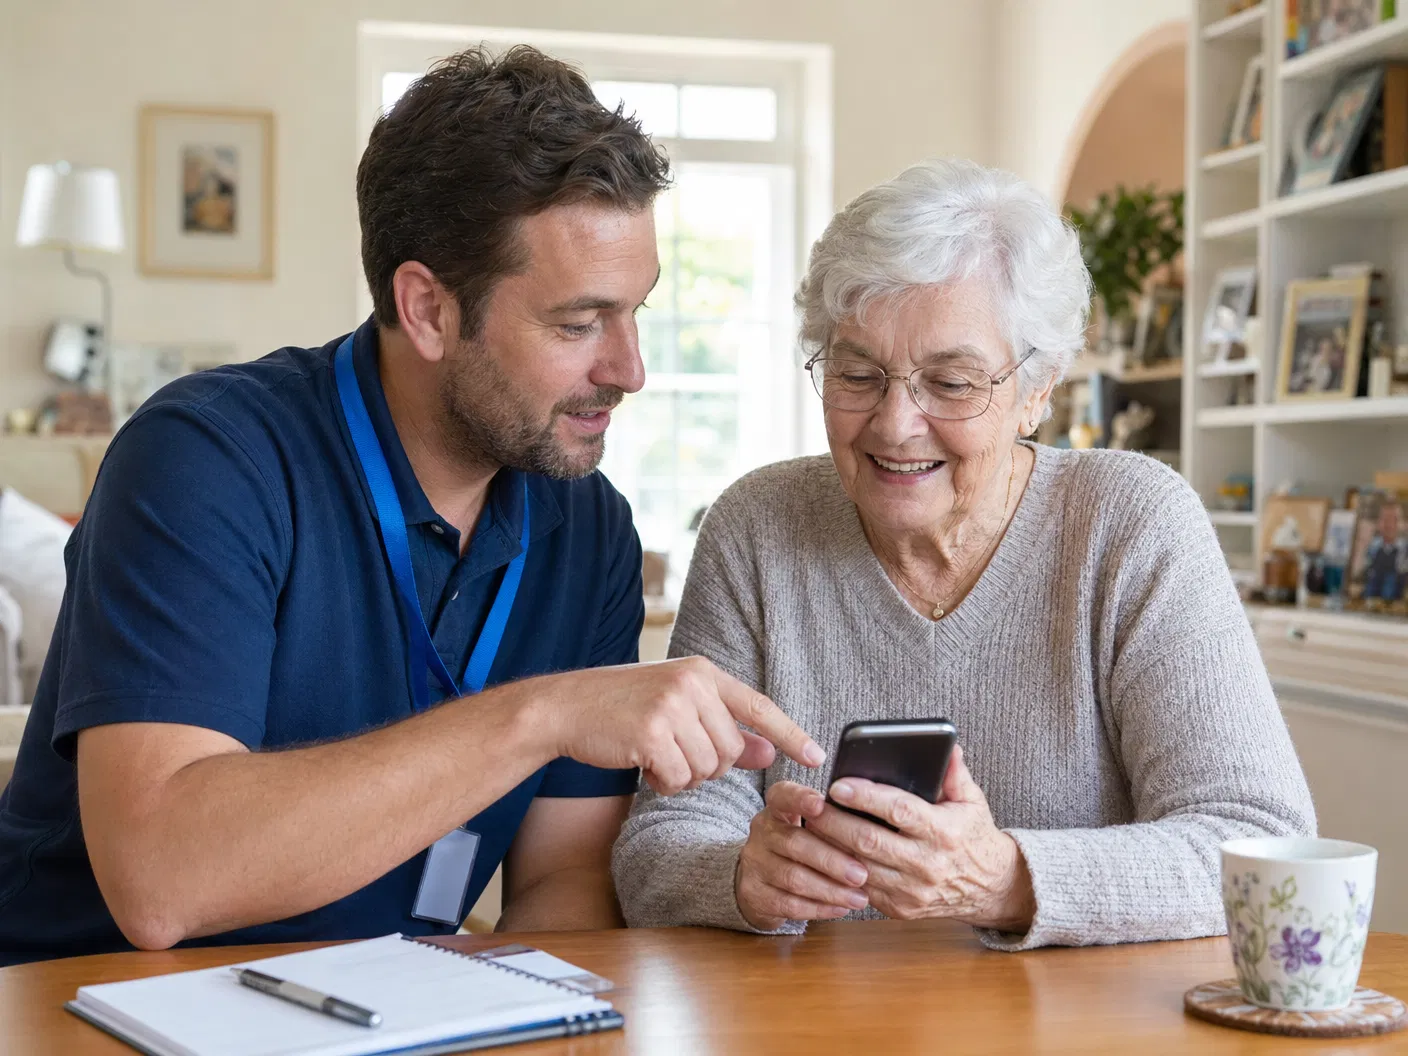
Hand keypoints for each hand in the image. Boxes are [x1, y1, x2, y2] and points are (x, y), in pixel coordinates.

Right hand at [543, 657, 824, 795]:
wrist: (566, 707)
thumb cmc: (622, 709)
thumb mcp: (677, 708)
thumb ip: (724, 728)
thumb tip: (766, 751)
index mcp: (703, 672)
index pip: (758, 706)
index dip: (790, 734)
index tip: (816, 757)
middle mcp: (692, 684)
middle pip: (731, 751)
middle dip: (708, 766)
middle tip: (673, 754)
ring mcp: (671, 706)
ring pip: (707, 769)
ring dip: (683, 776)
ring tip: (654, 755)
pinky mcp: (651, 733)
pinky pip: (679, 779)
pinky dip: (663, 782)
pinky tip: (641, 763)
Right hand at [735, 781, 870, 930]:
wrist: (759, 881)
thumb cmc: (798, 848)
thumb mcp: (807, 826)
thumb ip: (831, 821)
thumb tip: (870, 821)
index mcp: (776, 808)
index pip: (783, 796)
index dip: (800, 798)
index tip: (821, 803)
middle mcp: (762, 833)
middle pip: (795, 843)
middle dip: (831, 860)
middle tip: (861, 874)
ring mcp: (756, 864)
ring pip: (794, 878)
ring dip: (830, 890)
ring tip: (859, 898)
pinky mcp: (756, 895)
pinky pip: (790, 904)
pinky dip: (819, 908)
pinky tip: (841, 908)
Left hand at [804, 746, 1035, 930]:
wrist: (989, 888)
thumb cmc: (973, 836)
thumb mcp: (972, 801)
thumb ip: (954, 773)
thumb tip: (947, 746)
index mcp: (945, 832)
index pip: (899, 810)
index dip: (866, 797)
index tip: (838, 785)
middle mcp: (928, 864)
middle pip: (870, 841)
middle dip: (836, 822)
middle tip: (812, 805)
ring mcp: (913, 891)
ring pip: (859, 868)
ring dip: (831, 847)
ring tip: (812, 826)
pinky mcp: (901, 909)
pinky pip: (861, 889)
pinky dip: (839, 871)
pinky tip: (825, 852)